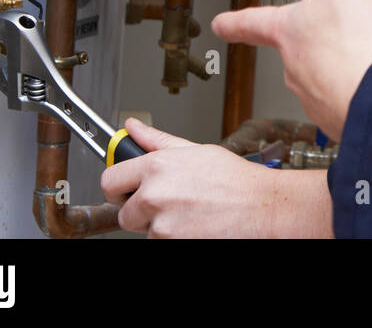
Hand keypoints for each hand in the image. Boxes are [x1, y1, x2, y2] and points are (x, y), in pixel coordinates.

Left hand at [100, 117, 332, 237]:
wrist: (262, 206)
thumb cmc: (235, 179)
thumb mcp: (196, 150)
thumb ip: (158, 140)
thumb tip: (133, 128)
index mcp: (157, 166)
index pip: (110, 180)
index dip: (118, 186)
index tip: (125, 189)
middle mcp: (154, 194)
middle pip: (124, 212)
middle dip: (141, 210)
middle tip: (169, 203)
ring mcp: (162, 223)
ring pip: (145, 229)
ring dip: (160, 225)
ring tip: (189, 212)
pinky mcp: (170, 243)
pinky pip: (160, 241)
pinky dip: (173, 236)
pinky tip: (193, 224)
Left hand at [211, 0, 371, 139]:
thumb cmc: (359, 42)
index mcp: (290, 31)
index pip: (253, 21)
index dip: (235, 20)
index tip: (220, 23)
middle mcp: (296, 67)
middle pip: (293, 52)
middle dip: (307, 45)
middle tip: (329, 37)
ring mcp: (318, 96)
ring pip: (320, 78)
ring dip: (336, 68)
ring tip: (359, 57)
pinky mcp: (343, 117)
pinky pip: (345, 100)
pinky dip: (355, 90)